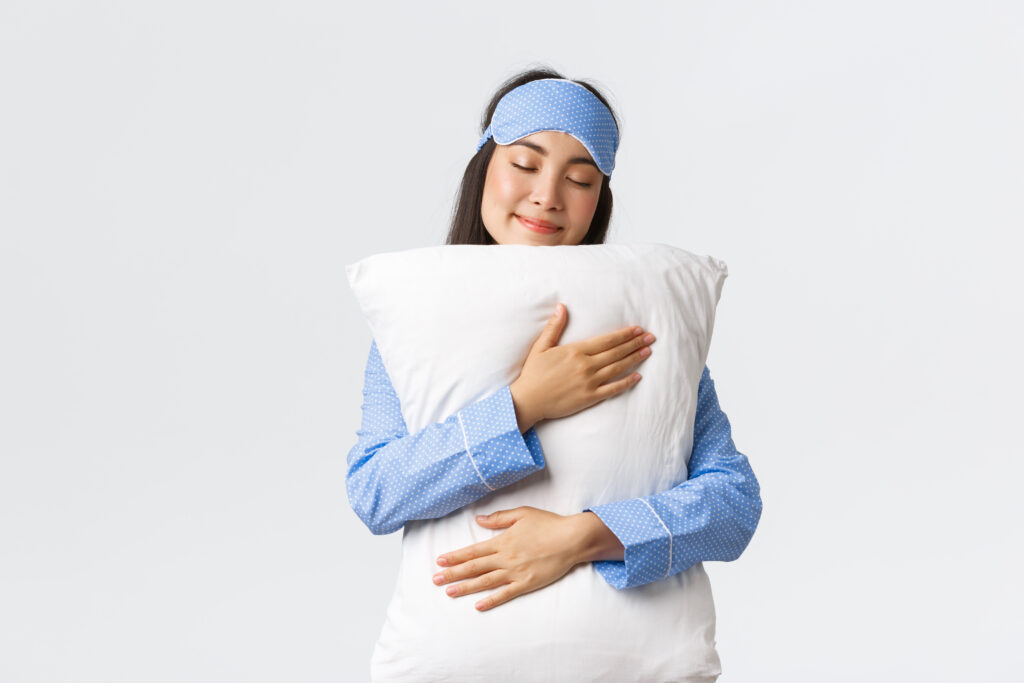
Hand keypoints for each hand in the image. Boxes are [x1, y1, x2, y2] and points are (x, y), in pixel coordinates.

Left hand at [431, 506, 595, 611]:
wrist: (572, 539)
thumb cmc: (548, 524)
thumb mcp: (522, 514)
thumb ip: (499, 518)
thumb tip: (478, 519)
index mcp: (502, 541)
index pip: (473, 551)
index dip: (455, 556)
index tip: (440, 561)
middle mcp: (505, 558)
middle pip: (474, 567)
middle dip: (453, 573)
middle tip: (435, 580)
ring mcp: (515, 572)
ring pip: (485, 582)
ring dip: (465, 587)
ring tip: (449, 592)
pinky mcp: (527, 583)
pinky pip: (505, 594)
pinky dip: (491, 600)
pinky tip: (478, 606)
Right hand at [510, 303, 655, 431]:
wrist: (528, 400)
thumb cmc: (533, 373)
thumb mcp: (541, 346)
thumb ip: (554, 327)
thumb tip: (562, 307)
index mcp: (576, 351)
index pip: (606, 340)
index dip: (624, 334)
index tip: (637, 329)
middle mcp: (586, 365)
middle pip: (616, 352)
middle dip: (635, 344)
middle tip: (651, 338)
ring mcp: (589, 382)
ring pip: (618, 368)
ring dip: (634, 359)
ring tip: (647, 352)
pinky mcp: (589, 397)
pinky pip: (613, 389)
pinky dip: (627, 382)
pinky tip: (638, 376)